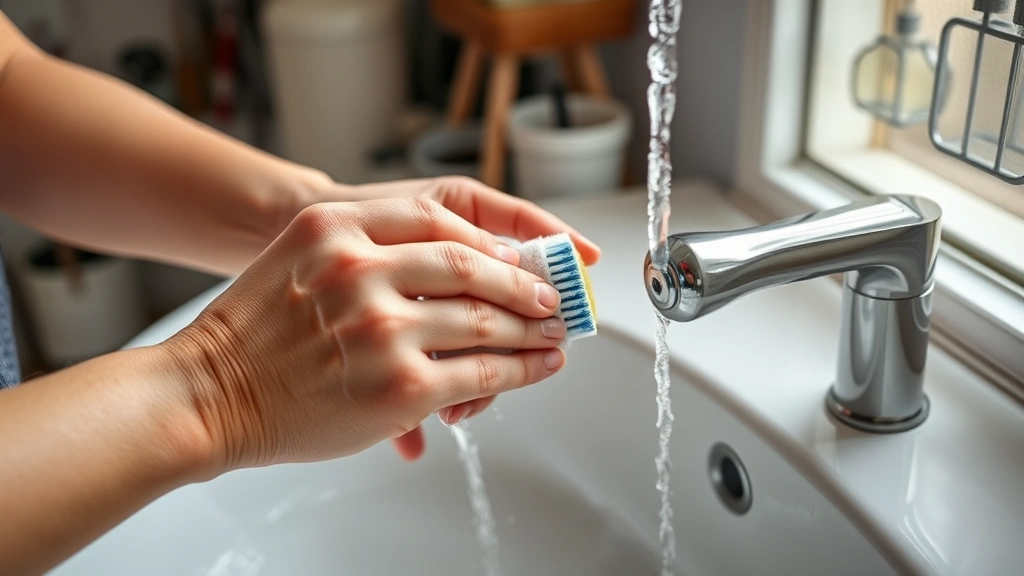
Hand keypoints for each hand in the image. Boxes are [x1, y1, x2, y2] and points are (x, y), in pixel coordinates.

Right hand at [164, 198, 567, 470]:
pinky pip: (484, 372)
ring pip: (486, 321)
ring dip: (532, 329)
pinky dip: (522, 370)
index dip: (491, 241)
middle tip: (551, 296)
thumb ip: (365, 246)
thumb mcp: (298, 254)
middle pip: (473, 267)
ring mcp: (384, 328)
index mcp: (336, 227)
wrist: (209, 393)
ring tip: (555, 333)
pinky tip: (539, 366)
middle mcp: (362, 268)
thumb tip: (451, 262)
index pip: (439, 220)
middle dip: (524, 285)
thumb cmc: (253, 331)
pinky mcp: (401, 385)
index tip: (517, 257)